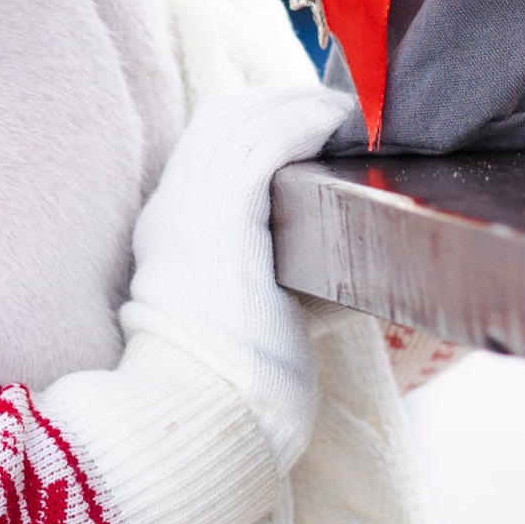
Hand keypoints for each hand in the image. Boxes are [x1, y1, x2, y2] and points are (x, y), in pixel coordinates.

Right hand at [119, 79, 350, 472]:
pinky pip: (257, 147)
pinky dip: (297, 123)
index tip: (306, 126)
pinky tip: (331, 122)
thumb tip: (354, 262)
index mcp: (172, 237)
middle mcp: (170, 216)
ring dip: (295, 105)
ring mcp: (188, 215)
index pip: (208, 152)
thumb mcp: (261, 317)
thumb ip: (289, 278)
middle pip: (218, 123)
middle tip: (332, 106)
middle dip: (276, 102)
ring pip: (238, 124)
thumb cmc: (243, 388)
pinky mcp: (218, 221)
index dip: (258, 126)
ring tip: (342, 110)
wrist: (208, 421)